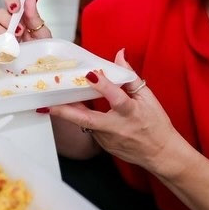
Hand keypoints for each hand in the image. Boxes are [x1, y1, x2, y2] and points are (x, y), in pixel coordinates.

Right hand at [0, 0, 51, 45]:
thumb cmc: (40, 48)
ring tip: (14, 42)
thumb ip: (34, 15)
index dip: (10, 0)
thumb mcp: (41, 32)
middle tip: (20, 31)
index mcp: (19, 15)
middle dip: (8, 21)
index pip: (10, 0)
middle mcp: (7, 22)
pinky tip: (7, 49)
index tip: (15, 8)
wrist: (38, 66)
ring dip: (1, 32)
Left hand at [47, 49, 184, 176]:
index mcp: (131, 112)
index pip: (116, 98)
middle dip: (66, 111)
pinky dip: (81, 118)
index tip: (90, 74)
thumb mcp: (148, 98)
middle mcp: (117, 127)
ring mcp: (108, 139)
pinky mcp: (103, 146)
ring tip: (51, 101)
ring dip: (69, 112)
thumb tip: (119, 55)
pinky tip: (71, 109)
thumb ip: (130, 76)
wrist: (160, 154)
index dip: (104, 85)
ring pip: (85, 124)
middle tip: (48, 104)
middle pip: (88, 119)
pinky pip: (89, 129)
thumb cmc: (156, 124)